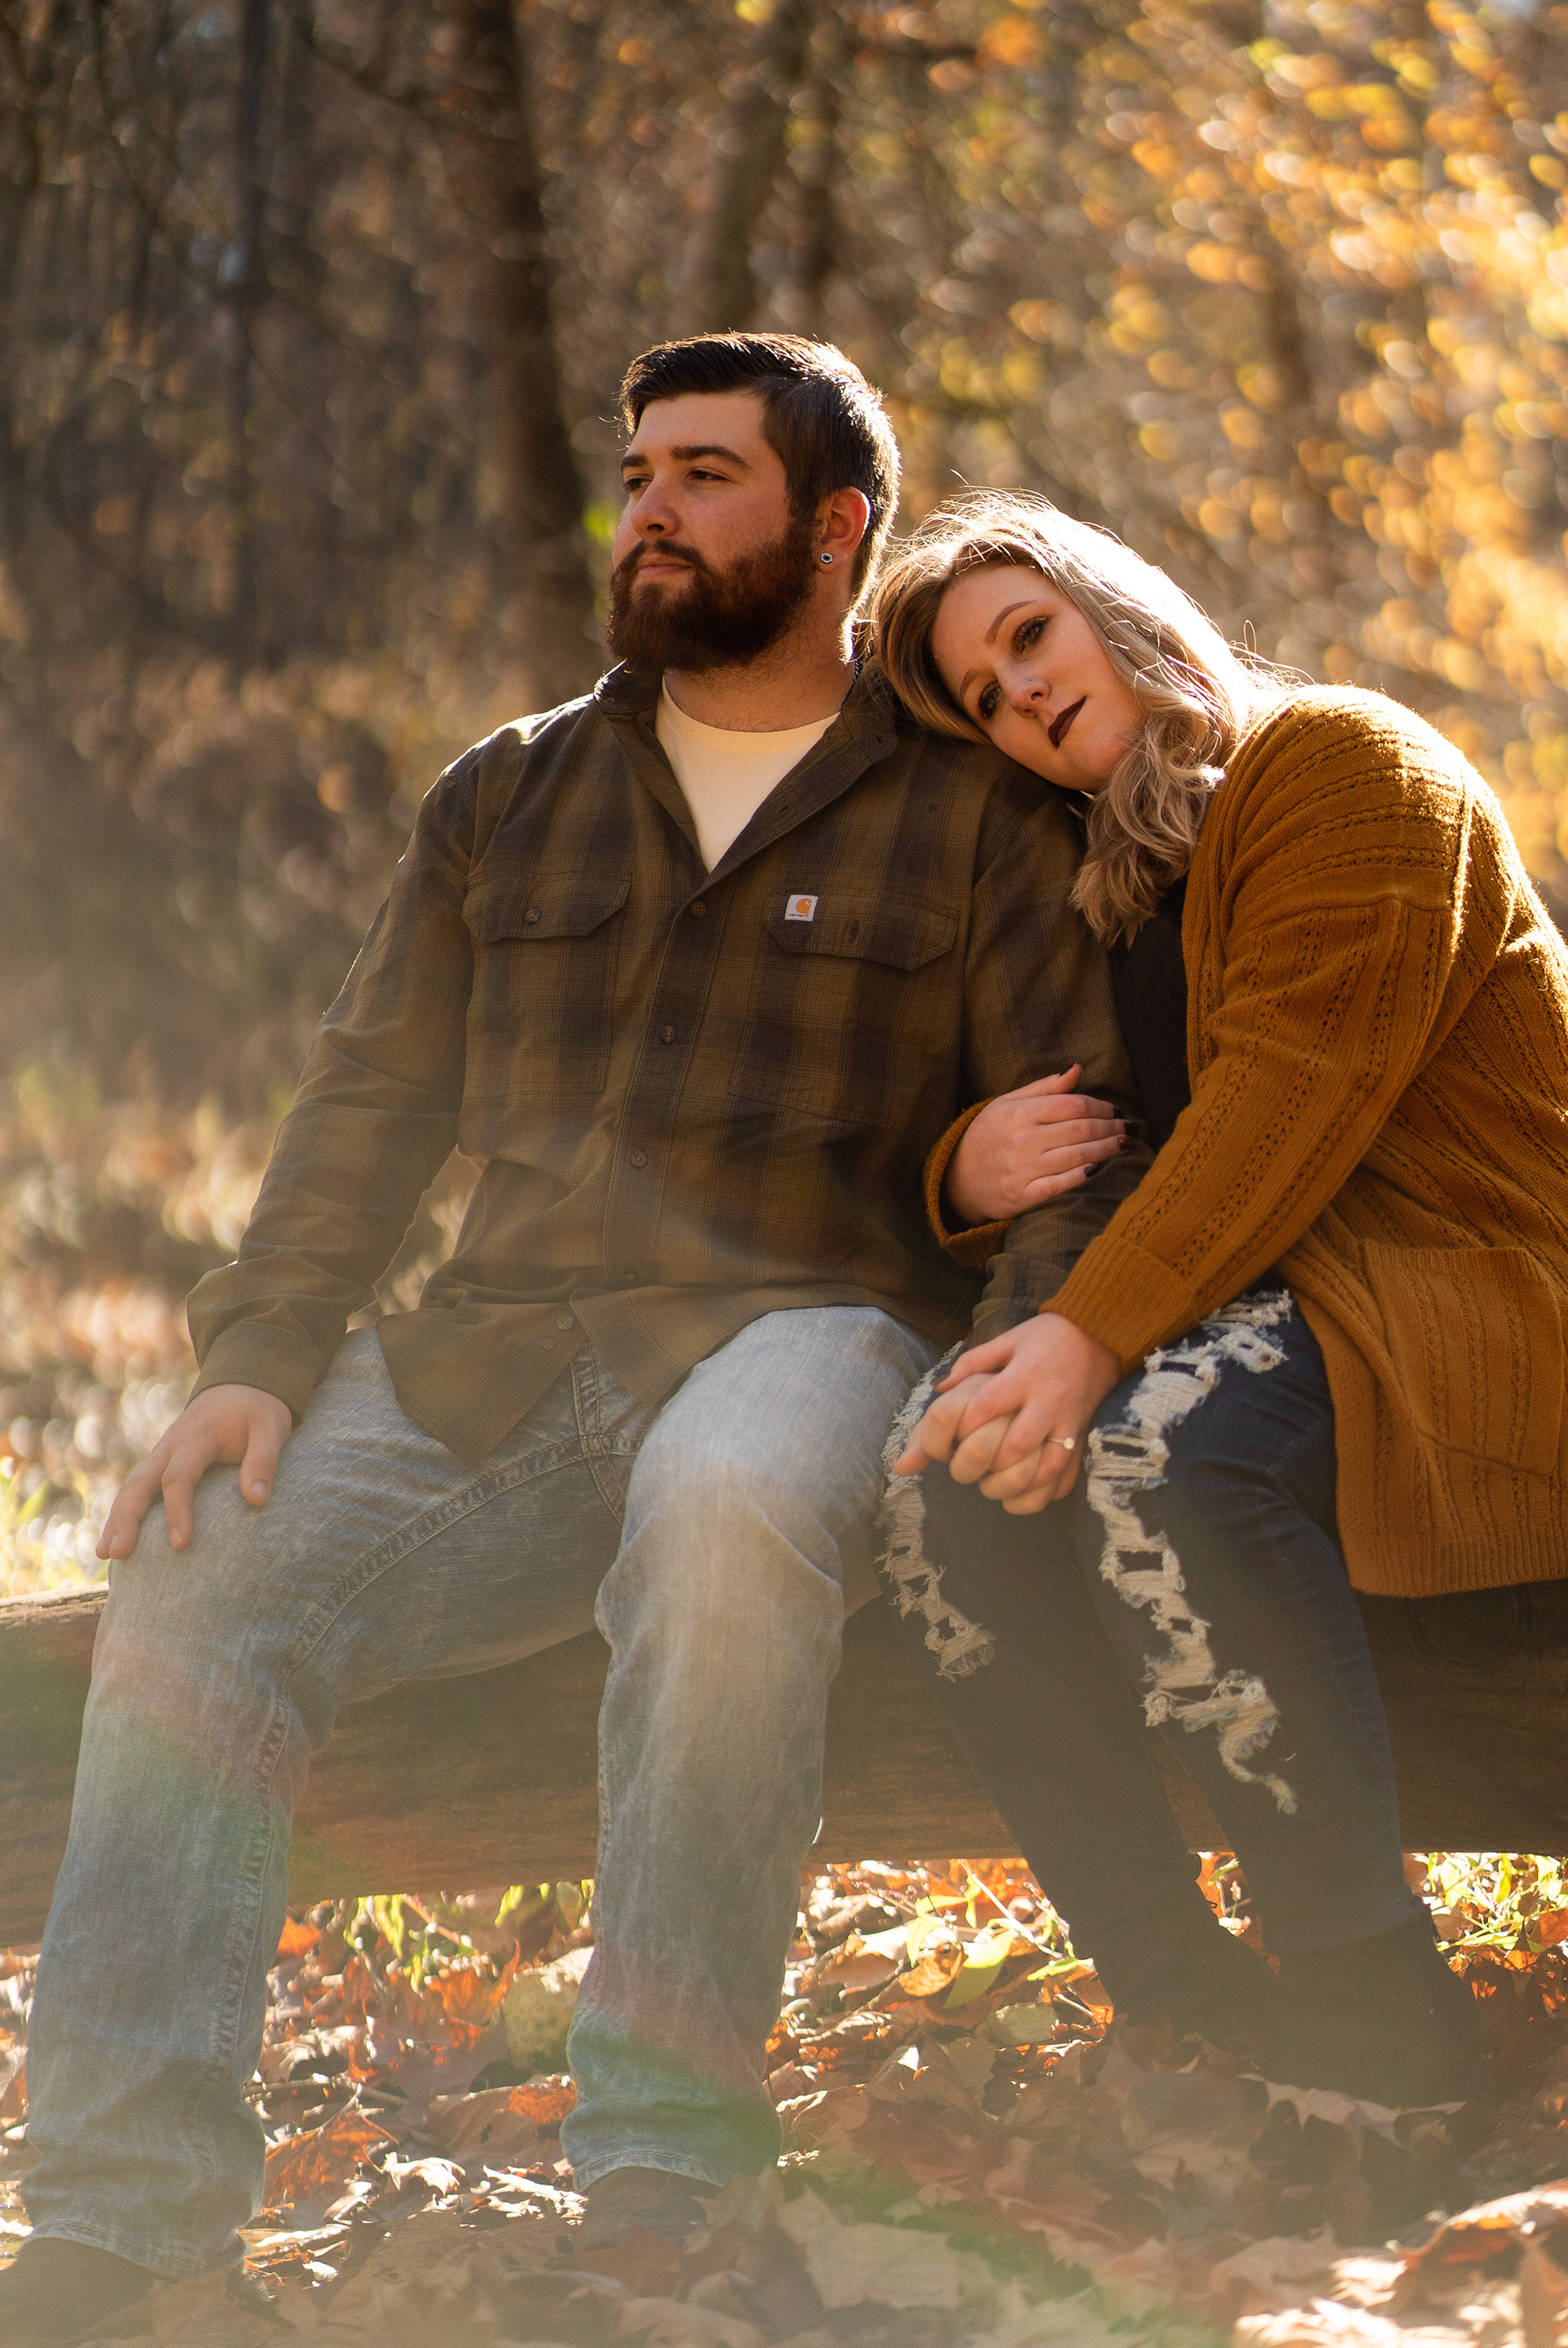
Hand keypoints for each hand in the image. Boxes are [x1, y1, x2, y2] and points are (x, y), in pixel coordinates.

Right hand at [98, 1384, 292, 1559]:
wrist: (240, 1386)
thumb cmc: (257, 1411)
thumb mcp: (271, 1429)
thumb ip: (264, 1461)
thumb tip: (257, 1500)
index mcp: (196, 1437)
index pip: (178, 1477)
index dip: (177, 1511)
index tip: (179, 1544)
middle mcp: (170, 1446)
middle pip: (139, 1483)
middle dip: (125, 1519)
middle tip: (115, 1553)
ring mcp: (161, 1455)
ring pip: (131, 1487)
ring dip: (115, 1519)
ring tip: (105, 1555)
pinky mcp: (161, 1464)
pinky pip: (137, 1488)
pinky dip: (123, 1513)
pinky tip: (116, 1540)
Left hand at [892, 1314, 1121, 1514]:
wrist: (1101, 1337)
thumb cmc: (1047, 1338)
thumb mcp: (1008, 1340)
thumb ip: (973, 1363)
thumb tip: (939, 1388)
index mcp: (1024, 1374)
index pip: (988, 1406)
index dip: (964, 1426)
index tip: (953, 1434)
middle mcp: (1048, 1402)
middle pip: (1016, 1444)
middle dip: (988, 1463)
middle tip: (967, 1468)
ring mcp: (1070, 1424)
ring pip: (1045, 1466)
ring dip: (1015, 1483)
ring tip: (992, 1485)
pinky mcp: (1084, 1438)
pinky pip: (1068, 1475)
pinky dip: (1045, 1492)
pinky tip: (1023, 1494)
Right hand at [946, 1067, 1128, 1226]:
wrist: (955, 1178)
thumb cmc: (987, 1136)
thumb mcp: (1008, 1103)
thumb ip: (1045, 1088)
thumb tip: (1078, 1069)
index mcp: (1020, 1113)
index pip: (1074, 1105)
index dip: (1102, 1107)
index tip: (1115, 1111)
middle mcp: (1023, 1140)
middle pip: (1081, 1129)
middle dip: (1112, 1128)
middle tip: (1130, 1129)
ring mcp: (1023, 1170)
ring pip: (1078, 1156)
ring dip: (1108, 1150)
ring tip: (1125, 1146)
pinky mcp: (1023, 1196)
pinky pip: (1061, 1184)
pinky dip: (1084, 1175)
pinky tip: (1100, 1168)